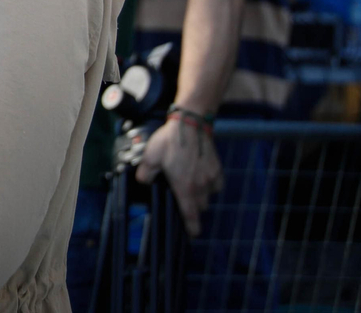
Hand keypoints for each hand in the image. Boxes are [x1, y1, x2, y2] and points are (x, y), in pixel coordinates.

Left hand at [135, 116, 223, 236]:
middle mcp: (200, 186)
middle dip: (193, 207)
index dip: (192, 227)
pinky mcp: (217, 169)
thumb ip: (145, 173)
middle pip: (199, 207)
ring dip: (200, 196)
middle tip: (183, 200)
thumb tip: (143, 182)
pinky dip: (210, 186)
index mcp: (184, 187)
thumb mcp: (150, 157)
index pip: (190, 214)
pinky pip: (216, 185)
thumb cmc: (170, 141)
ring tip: (190, 186)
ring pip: (208, 196)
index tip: (192, 234)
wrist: (191, 125)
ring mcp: (210, 177)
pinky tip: (201, 178)